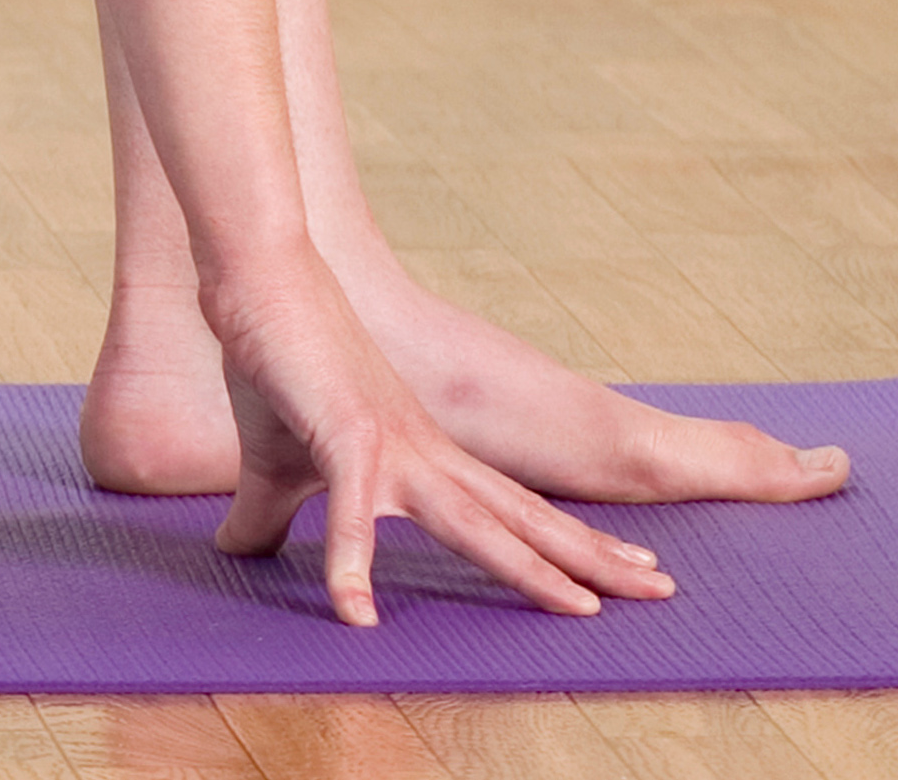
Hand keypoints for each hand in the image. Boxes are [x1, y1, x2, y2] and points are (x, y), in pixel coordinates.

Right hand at [203, 258, 678, 624]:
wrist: (260, 281)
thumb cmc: (274, 363)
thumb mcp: (273, 462)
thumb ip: (267, 515)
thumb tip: (235, 550)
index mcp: (425, 454)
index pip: (514, 506)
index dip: (571, 540)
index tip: (632, 566)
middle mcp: (427, 452)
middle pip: (524, 517)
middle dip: (593, 557)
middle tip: (662, 591)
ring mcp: (392, 446)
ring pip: (476, 522)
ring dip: (531, 568)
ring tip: (581, 611)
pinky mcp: (343, 440)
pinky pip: (352, 517)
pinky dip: (352, 568)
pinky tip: (357, 617)